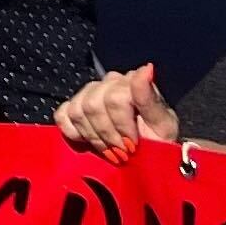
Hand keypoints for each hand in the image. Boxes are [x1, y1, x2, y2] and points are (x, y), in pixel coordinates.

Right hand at [54, 64, 181, 158]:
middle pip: (93, 105)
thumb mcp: (163, 125)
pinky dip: (74, 132)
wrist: (149, 156)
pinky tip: (90, 142)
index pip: (114, 98)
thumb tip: (146, 68)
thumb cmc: (158, 141)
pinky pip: (62, 115)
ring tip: (109, 150)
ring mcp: (89, 93)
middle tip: (122, 152)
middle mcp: (108, 82)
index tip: (132, 146)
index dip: (121, 126)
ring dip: (93, 137)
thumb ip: (150, 98)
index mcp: (130, 83)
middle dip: (107, 134)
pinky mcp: (74, 107)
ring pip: (77, 110)